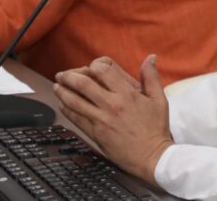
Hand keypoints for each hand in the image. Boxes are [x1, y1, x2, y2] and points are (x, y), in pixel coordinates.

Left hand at [54, 55, 172, 184]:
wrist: (152, 158)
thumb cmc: (156, 129)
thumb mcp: (159, 100)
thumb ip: (151, 77)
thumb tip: (150, 58)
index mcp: (127, 94)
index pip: (103, 70)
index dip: (94, 65)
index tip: (90, 67)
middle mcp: (112, 105)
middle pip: (83, 84)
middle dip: (69, 76)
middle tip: (62, 75)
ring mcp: (102, 120)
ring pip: (75, 101)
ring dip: (62, 92)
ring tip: (57, 86)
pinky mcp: (96, 134)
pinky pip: (76, 119)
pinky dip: (66, 109)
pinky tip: (62, 105)